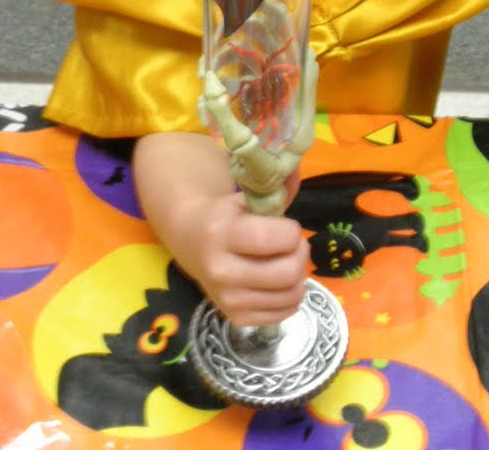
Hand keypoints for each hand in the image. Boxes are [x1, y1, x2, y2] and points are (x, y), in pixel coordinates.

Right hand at [187, 190, 311, 327]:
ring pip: (291, 296)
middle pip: (288, 272)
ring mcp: (228, 300)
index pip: (275, 239)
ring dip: (298, 277)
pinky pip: (284, 314)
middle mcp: (222, 271)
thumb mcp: (245, 196)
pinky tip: (278, 283)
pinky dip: (289, 297)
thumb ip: (275, 189)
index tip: (286, 227)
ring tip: (285, 262)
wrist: (189, 239)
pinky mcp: (236, 318)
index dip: (292, 231)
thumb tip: (297, 171)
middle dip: (299, 254)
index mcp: (222, 233)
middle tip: (292, 246)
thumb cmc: (225, 215)